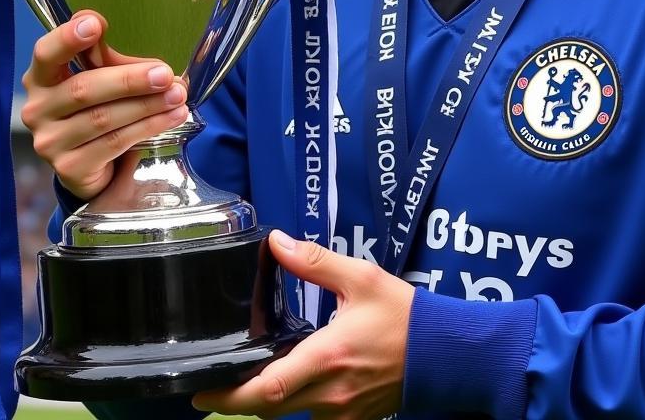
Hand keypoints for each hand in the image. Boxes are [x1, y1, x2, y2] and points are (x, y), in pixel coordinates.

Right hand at [20, 9, 188, 199]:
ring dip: (147, 105)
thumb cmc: (96, 108)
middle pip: (83, 89)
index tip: (96, 24)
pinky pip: (115, 143)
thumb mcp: (101, 78)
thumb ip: (113, 62)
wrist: (90, 165)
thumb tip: (155, 63)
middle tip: (165, 74)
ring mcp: (50, 142)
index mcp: (40, 77)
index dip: (68, 38)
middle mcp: (37, 109)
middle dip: (129, 80)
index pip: (46, 53)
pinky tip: (172, 117)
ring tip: (178, 95)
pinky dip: (148, 127)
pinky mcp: (70, 167)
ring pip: (103, 118)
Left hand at [193, 232, 414, 419]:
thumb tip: (277, 243)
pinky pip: (313, 416)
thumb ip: (314, 262)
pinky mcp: (354, 419)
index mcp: (327, 357)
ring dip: (266, 400)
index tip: (201, 392)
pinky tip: (292, 381)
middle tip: (211, 390)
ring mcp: (342, 412)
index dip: (229, 395)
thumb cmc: (403, 314)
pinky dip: (295, 403)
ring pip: (289, 414)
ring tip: (251, 377)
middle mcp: (329, 393)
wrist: (443, 353)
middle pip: (268, 409)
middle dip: (235, 403)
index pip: (268, 389)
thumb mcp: (360, 278)